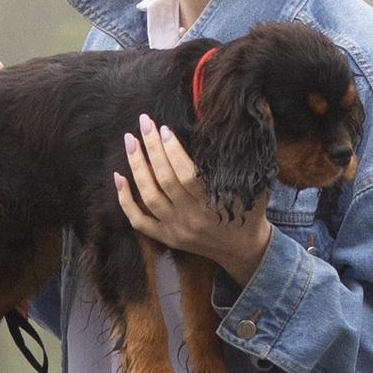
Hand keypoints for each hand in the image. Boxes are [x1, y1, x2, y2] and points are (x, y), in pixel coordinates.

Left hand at [114, 114, 269, 268]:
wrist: (243, 249)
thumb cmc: (249, 212)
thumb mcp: (254, 189)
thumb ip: (239, 167)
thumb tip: (223, 134)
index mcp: (214, 207)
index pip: (187, 176)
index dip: (174, 152)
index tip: (165, 129)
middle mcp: (192, 219)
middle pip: (165, 181)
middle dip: (152, 149)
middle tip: (144, 123)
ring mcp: (176, 230)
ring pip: (149, 197)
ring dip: (137, 167)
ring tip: (131, 140)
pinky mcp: (167, 238)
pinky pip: (139, 221)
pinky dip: (125, 200)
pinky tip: (118, 177)